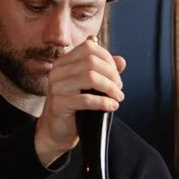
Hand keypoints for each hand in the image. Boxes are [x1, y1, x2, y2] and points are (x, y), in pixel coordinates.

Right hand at [33, 40, 125, 167]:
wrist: (56, 130)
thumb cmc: (74, 106)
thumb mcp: (90, 86)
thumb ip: (105, 71)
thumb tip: (122, 61)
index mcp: (64, 62)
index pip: (89, 48)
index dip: (107, 59)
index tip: (116, 75)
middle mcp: (57, 71)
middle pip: (91, 62)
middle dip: (111, 75)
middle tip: (118, 88)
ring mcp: (56, 87)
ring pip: (90, 78)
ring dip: (109, 88)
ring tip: (117, 98)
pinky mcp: (59, 104)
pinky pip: (86, 99)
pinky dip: (103, 102)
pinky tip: (112, 106)